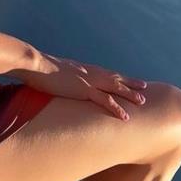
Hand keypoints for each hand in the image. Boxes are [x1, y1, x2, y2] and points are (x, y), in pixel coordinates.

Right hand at [17, 53, 147, 120]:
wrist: (36, 65)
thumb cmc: (40, 69)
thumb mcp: (54, 72)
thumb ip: (62, 76)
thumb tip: (60, 80)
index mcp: (84, 68)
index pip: (106, 72)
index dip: (118, 76)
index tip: (128, 79)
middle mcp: (90, 72)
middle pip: (116, 78)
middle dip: (130, 83)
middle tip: (144, 87)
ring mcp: (89, 81)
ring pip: (116, 88)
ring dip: (130, 95)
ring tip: (143, 101)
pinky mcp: (84, 90)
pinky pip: (105, 101)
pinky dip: (116, 108)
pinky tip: (125, 116)